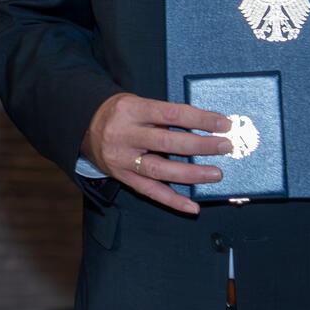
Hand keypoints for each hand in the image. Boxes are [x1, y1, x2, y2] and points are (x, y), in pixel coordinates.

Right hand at [82, 92, 232, 214]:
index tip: (223, 124)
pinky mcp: (122, 176)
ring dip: (191, 174)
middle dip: (200, 145)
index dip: (199, 118)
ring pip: (159, 170)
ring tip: (215, 174)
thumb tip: (203, 126)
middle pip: (167, 142)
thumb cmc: (119, 113)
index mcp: (131, 110)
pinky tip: (192, 206)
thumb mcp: (137, 103)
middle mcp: (124, 134)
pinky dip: (172, 201)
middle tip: (225, 147)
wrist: (84, 125)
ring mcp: (122, 159)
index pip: (171, 114)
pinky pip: (149, 191)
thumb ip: (163, 116)